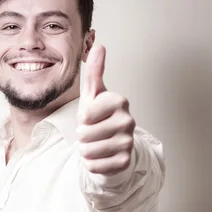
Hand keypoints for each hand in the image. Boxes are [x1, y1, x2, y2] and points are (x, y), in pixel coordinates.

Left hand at [77, 45, 134, 174]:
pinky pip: (94, 165)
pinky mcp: (125, 162)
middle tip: (93, 132)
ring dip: (86, 150)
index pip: (85, 115)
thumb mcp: (93, 94)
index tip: (91, 116)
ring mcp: (129, 143)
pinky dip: (91, 163)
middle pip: (85, 134)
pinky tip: (101, 156)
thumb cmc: (99, 117)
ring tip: (95, 144)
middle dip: (82, 136)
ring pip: (88, 151)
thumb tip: (99, 45)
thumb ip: (94, 71)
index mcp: (119, 102)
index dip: (82, 118)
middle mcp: (128, 121)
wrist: (111, 145)